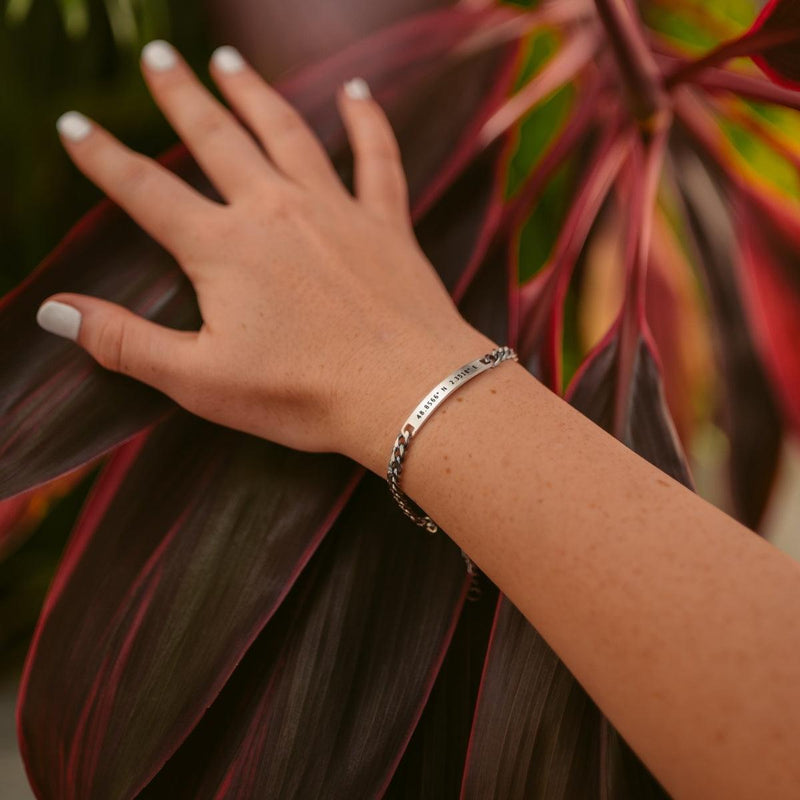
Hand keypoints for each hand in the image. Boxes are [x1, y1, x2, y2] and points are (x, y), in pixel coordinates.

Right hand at [37, 41, 496, 473]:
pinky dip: (368, 122)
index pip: (146, 191)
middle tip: (160, 58)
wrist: (407, 394)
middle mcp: (277, 212)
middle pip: (217, 139)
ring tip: (229, 61)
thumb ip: (126, 342)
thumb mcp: (201, 381)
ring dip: (255, 93)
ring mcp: (336, 211)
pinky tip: (359, 93)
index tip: (74, 125)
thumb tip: (55, 309)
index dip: (103, 158)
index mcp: (224, 250)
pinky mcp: (386, 224)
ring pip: (288, 133)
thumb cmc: (304, 395)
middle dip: (182, 97)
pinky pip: (378, 158)